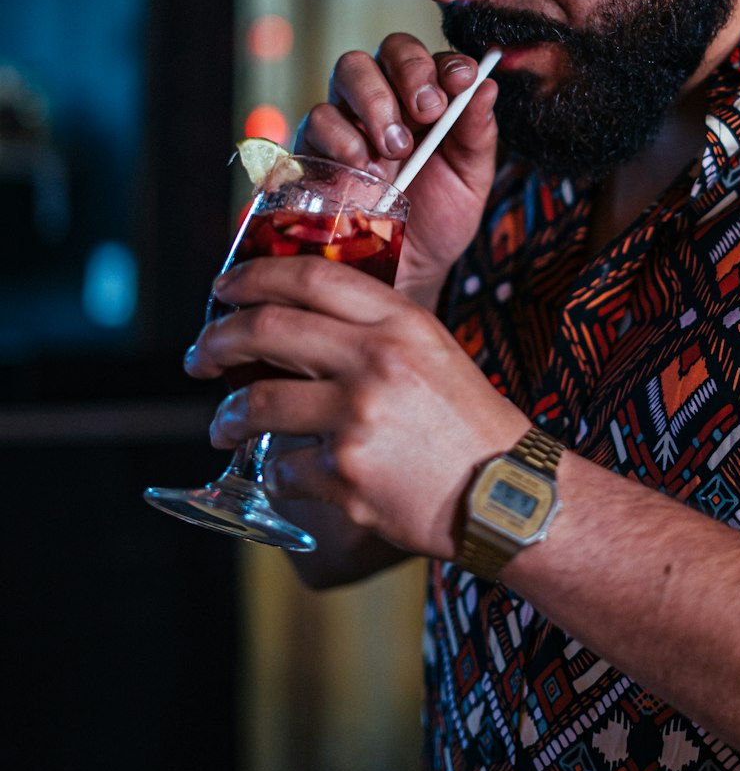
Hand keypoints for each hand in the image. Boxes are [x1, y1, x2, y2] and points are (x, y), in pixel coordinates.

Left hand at [186, 252, 525, 557]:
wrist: (507, 493)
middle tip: (201, 355)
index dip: (254, 277)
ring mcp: (357, 418)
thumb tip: (298, 321)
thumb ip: (373, 329)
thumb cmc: (468, 423)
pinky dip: (277, 473)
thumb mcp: (431, 350)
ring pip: (257, 404)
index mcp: (399, 322)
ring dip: (226, 417)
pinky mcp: (345, 474)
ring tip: (223, 426)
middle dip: (218, 341)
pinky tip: (289, 474)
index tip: (223, 289)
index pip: (310, 277)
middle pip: (268, 330)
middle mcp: (376, 361)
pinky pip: (282, 468)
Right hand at [296, 33, 498, 306]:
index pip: (435, 59)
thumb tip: (487, 85)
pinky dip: (343, 137)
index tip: (462, 80)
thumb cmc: (437, 222)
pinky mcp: (313, 146)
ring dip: (377, 100)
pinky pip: (318, 117)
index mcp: (429, 100)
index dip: (448, 63)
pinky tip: (364, 167)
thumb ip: (477, 135)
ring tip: (397, 146)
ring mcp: (348, 118)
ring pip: (350, 69)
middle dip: (411, 72)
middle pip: (390, 48)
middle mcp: (387, 98)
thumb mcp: (470, 182)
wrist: (398, 273)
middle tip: (428, 111)